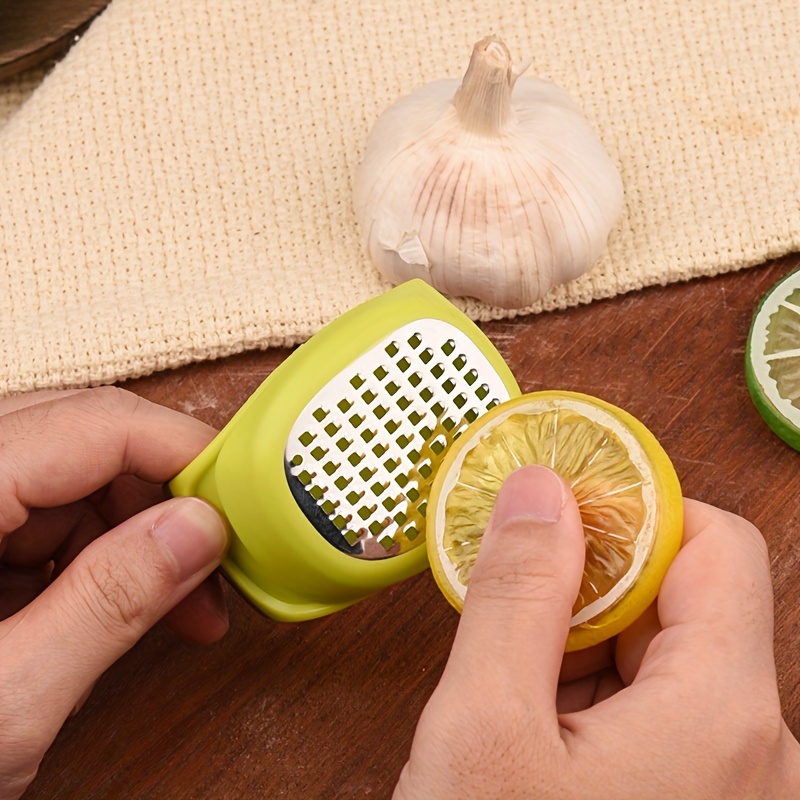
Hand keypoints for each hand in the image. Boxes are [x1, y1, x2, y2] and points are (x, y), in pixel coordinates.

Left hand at [0, 388, 227, 799]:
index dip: (180, 450)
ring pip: (74, 477)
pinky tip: (120, 611)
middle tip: (214, 559)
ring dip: (138, 534)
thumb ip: (108, 605)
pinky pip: (48, 517)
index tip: (238, 497)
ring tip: (181, 606)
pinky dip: (97, 558)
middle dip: (163, 499)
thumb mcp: (4, 703)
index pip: (93, 424)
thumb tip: (197, 530)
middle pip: (87, 439)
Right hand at [394, 465, 799, 798]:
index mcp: (725, 715)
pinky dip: (594, 693)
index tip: (554, 512)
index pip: (713, 544)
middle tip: (514, 604)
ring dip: (585, 642)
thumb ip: (518, 593)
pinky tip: (536, 726)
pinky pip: (658, 712)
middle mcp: (758, 750)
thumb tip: (539, 492)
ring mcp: (732, 783)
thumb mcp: (485, 728)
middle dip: (593, 585)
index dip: (631, 510)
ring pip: (665, 656)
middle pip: (688, 599)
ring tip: (515, 686)